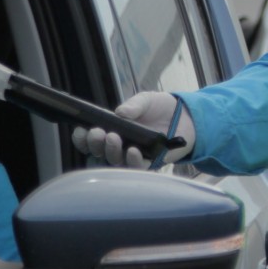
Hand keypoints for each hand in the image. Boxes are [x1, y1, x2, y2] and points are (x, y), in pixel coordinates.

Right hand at [71, 92, 194, 167]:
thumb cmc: (160, 108)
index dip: (82, 138)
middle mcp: (119, 146)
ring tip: (113, 138)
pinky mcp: (150, 162)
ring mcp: (133, 155)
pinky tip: (132, 151)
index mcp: (112, 130)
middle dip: (94, 144)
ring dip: (111, 152)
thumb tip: (119, 113)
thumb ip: (133, 105)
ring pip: (115, 162)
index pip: (90, 139)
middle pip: (99, 153)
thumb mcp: (145, 100)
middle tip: (97, 133)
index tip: (81, 130)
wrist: (186, 116)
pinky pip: (137, 168)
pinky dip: (133, 161)